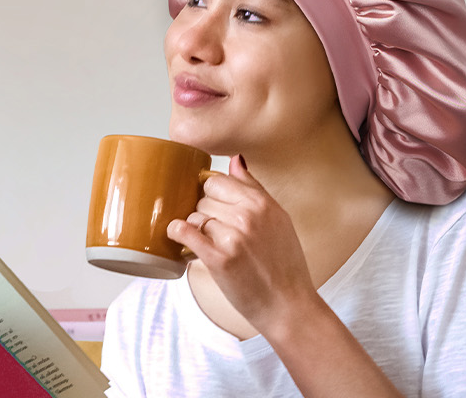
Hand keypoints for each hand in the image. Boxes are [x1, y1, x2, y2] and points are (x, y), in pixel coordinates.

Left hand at [167, 155, 317, 329]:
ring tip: (206, 242)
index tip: (211, 205)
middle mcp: (249, 215)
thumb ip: (254, 188)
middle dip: (204, 211)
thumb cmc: (285, 265)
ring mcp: (233, 236)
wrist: (288, 305)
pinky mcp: (219, 258)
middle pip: (204, 197)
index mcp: (263, 203)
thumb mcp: (279, 219)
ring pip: (195, 215)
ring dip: (195, 227)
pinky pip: (186, 233)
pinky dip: (178, 232)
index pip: (218, 180)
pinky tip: (179, 236)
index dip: (210, 193)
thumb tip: (235, 160)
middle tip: (212, 230)